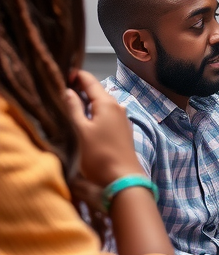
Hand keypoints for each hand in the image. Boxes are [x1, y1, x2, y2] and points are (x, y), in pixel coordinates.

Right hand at [64, 69, 144, 186]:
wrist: (122, 179)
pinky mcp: (123, 130)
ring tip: (68, 106)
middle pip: (96, 91)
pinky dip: (94, 113)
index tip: (59, 76)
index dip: (74, 75)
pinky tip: (84, 121)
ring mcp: (122, 118)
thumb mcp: (79, 130)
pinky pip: (106, 114)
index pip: (89, 80)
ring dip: (86, 102)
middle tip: (59, 92)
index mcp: (107, 102)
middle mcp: (118, 106)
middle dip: (79, 89)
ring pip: (101, 103)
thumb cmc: (98, 155)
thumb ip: (72, 108)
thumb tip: (67, 90)